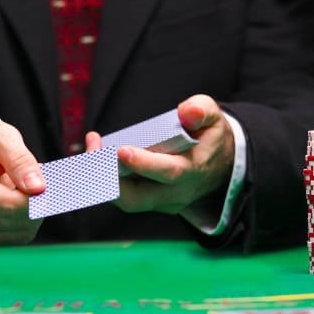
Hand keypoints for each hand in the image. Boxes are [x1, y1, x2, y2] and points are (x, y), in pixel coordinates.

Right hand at [0, 115, 44, 245]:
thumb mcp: (1, 136)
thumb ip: (20, 160)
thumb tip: (38, 188)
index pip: (11, 205)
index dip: (36, 195)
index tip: (45, 180)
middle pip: (16, 222)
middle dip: (34, 203)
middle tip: (35, 180)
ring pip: (18, 234)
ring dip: (29, 213)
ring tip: (19, 189)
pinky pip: (12, 238)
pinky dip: (21, 221)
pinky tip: (13, 202)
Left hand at [85, 94, 234, 214]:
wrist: (221, 167)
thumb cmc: (210, 137)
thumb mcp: (214, 117)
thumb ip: (201, 110)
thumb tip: (186, 112)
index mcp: (194, 169)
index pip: (168, 172)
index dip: (144, 164)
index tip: (121, 150)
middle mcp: (177, 192)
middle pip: (137, 198)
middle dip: (109, 178)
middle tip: (93, 151)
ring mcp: (163, 202)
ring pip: (127, 201)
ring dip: (103, 179)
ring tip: (91, 150)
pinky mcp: (153, 203)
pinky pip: (126, 197)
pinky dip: (107, 181)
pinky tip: (96, 157)